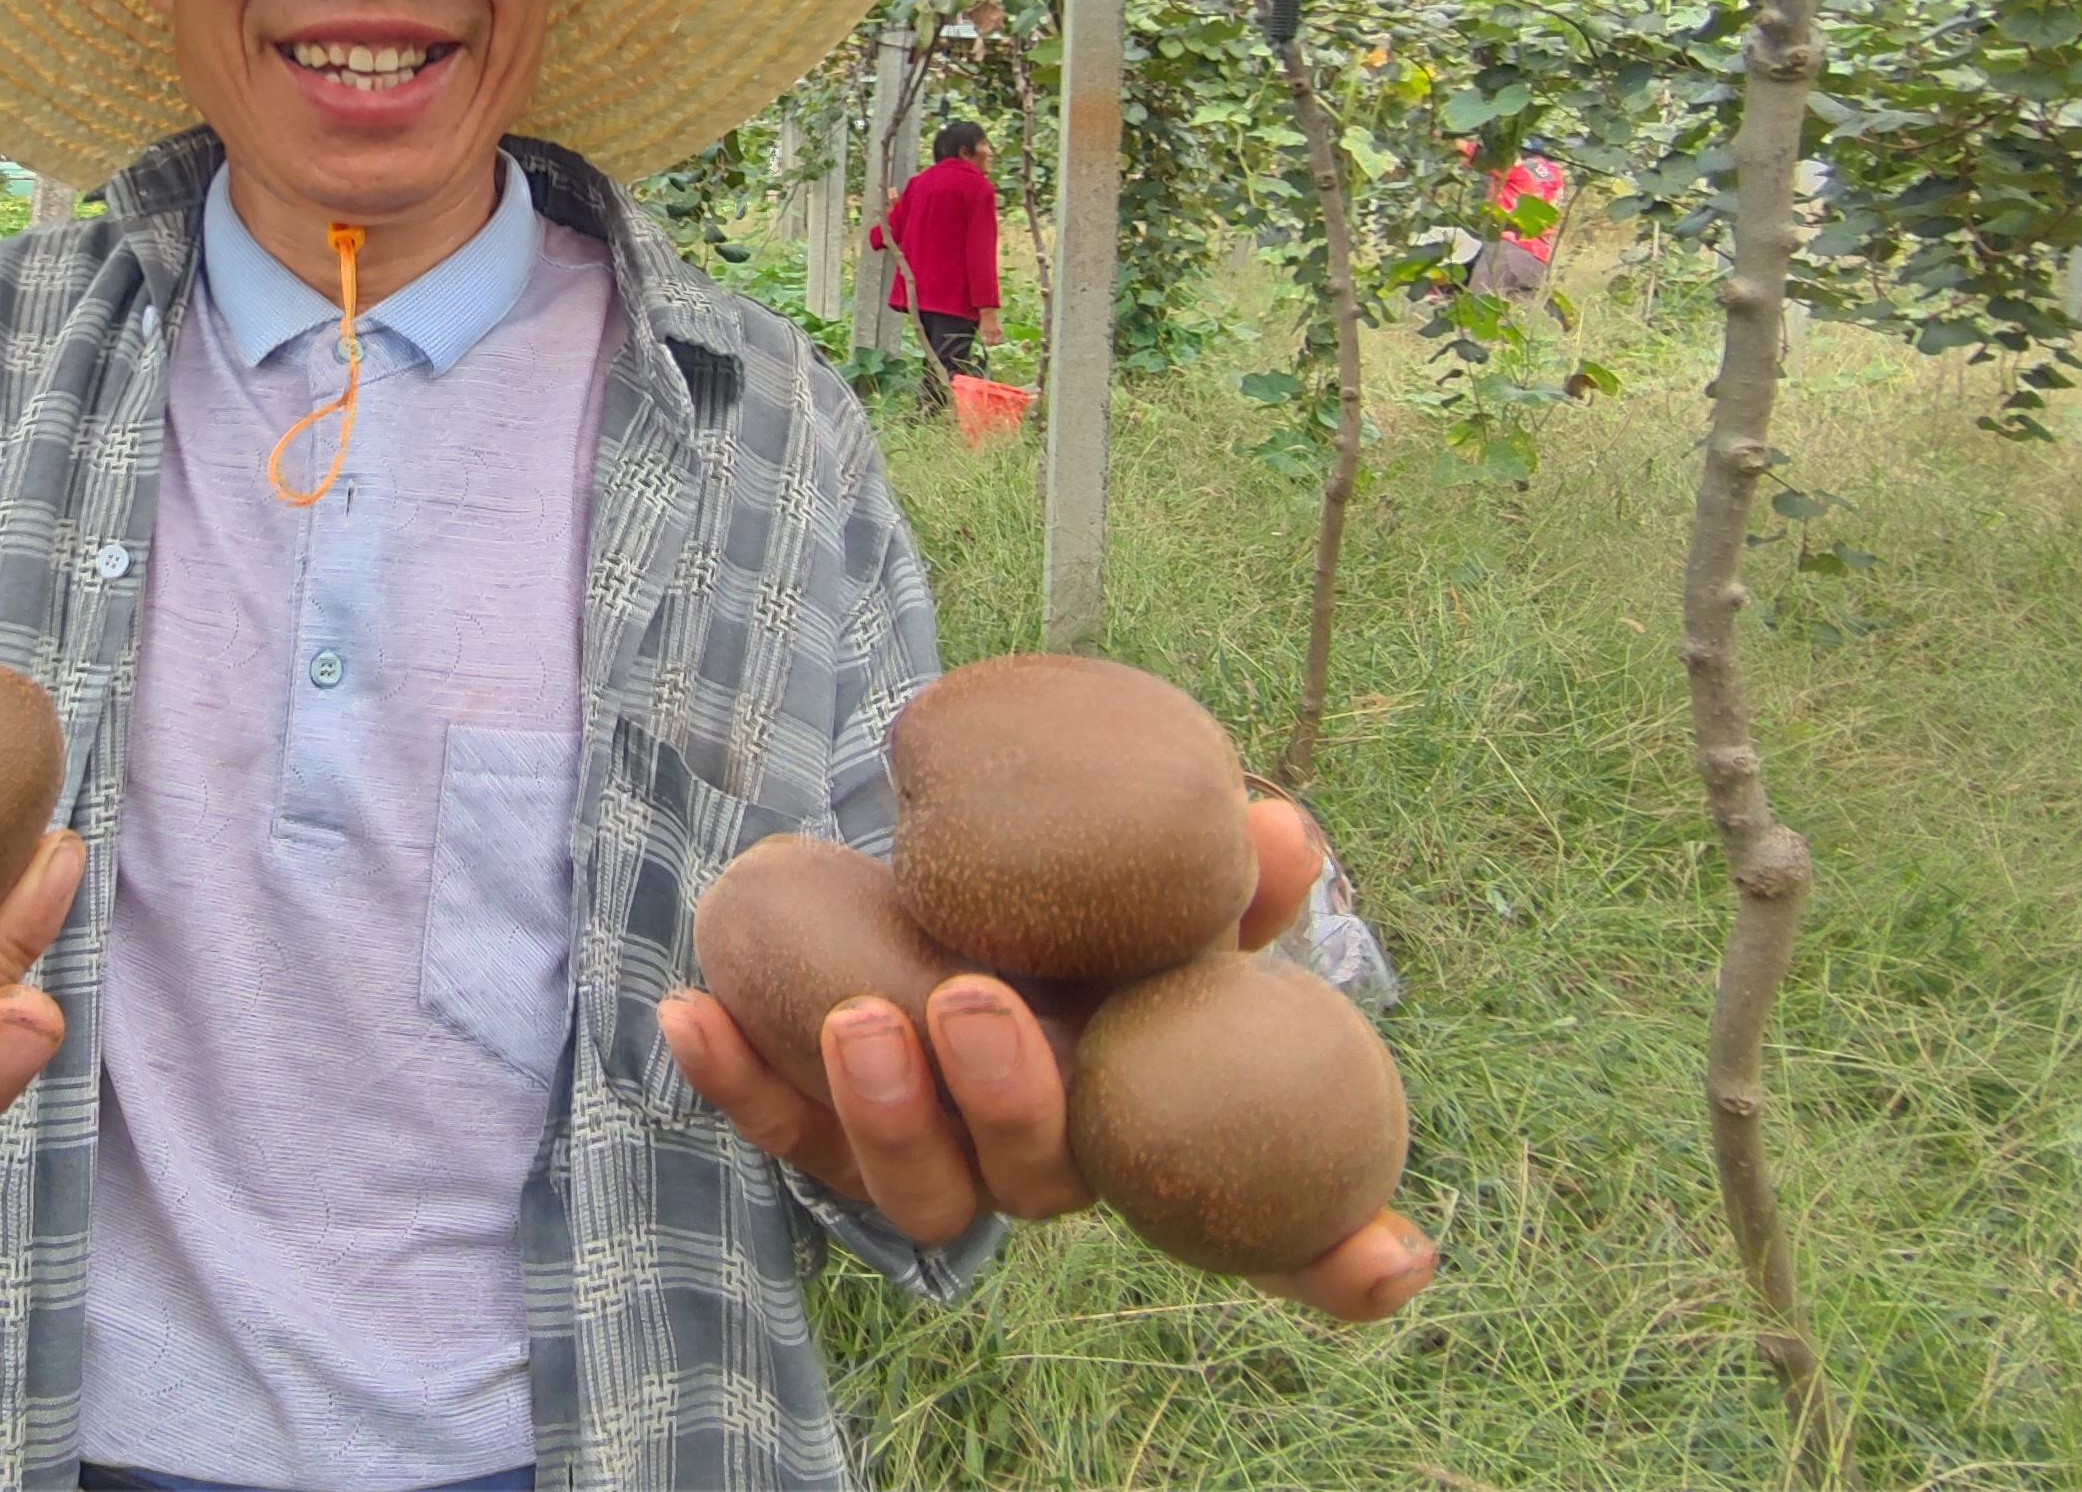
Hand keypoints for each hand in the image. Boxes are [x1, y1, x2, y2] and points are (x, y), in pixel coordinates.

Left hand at [657, 795, 1437, 1322]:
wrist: (926, 907)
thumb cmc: (1066, 921)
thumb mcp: (1144, 894)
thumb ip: (1213, 882)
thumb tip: (1279, 828)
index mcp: (1143, 1133)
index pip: (1259, 1227)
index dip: (1330, 1254)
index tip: (1392, 1251)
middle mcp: (1041, 1174)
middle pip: (1031, 1184)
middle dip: (1004, 1105)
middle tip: (976, 1002)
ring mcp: (928, 1160)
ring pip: (905, 1185)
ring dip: (870, 1108)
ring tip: (861, 1017)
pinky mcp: (820, 1128)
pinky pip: (774, 1128)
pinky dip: (731, 1077)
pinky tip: (690, 1006)